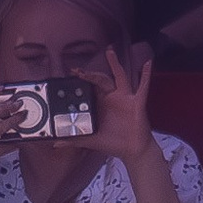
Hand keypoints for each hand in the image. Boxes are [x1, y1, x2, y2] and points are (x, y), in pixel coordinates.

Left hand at [69, 45, 157, 165]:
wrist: (132, 151)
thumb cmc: (113, 143)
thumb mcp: (91, 140)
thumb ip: (74, 140)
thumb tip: (55, 143)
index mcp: (101, 104)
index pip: (89, 88)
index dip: (81, 80)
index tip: (72, 73)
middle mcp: (112, 98)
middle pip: (100, 80)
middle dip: (91, 74)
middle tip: (79, 69)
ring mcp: (125, 98)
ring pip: (119, 77)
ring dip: (115, 64)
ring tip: (110, 51)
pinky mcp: (137, 102)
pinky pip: (143, 86)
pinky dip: (146, 75)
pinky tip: (148, 63)